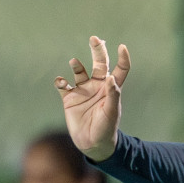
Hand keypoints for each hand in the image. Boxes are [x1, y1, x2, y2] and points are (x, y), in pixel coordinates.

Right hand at [55, 36, 129, 160]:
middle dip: (98, 50)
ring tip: (74, 63)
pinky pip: (63, 85)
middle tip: (95, 38)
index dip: (122, 58)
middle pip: (99, 63)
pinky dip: (60, 81)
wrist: (92, 143)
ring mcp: (83, 91)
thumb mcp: (112, 112)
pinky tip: (61, 82)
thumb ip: (112, 95)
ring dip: (77, 65)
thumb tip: (109, 78)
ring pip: (79, 71)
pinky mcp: (69, 98)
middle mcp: (97, 86)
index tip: (122, 47)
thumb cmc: (106, 128)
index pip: (120, 69)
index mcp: (111, 88)